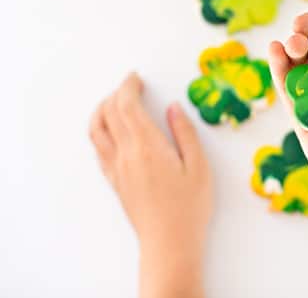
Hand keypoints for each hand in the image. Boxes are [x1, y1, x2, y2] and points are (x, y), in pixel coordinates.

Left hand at [89, 73, 209, 297]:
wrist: (169, 241)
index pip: (126, 105)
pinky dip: (100, 130)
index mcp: (147, 146)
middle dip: (117, 93)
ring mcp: (116, 168)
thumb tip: (174, 108)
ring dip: (102, 110)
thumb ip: (184, 133)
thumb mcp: (198, 166)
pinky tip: (110, 131)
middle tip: (131, 85)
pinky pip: (98, 148)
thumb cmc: (189, 206)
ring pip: (97, 130)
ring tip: (114, 102)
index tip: (135, 77)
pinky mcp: (114, 181)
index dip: (128, 86)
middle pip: (109, 113)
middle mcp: (126, 154)